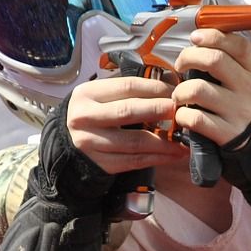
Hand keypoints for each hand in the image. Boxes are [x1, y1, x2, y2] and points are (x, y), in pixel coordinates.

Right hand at [65, 74, 189, 176]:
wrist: (67, 143)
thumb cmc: (92, 115)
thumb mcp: (100, 96)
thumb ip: (127, 91)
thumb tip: (168, 87)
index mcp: (87, 94)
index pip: (126, 87)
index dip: (154, 88)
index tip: (175, 91)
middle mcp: (85, 118)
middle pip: (128, 111)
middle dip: (158, 110)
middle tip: (180, 111)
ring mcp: (91, 142)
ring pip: (134, 142)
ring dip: (164, 141)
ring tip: (183, 139)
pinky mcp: (100, 163)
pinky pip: (134, 161)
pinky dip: (157, 158)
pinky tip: (173, 154)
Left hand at [172, 28, 250, 147]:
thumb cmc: (244, 101)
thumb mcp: (247, 76)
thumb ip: (230, 57)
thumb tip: (199, 38)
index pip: (238, 45)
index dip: (213, 36)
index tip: (195, 38)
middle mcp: (249, 89)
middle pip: (213, 60)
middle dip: (188, 57)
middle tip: (180, 65)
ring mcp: (238, 111)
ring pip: (197, 89)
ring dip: (180, 90)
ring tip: (179, 95)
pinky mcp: (227, 133)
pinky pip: (195, 118)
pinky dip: (182, 115)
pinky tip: (184, 114)